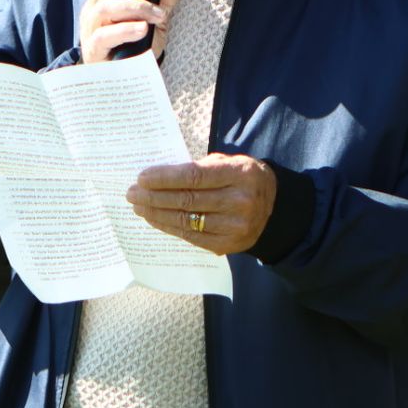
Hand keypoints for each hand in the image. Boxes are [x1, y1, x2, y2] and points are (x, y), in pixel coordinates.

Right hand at [79, 0, 188, 63]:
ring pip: (105, 6)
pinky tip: (143, 29)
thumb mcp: (155, 18)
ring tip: (159, 15)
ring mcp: (91, 28)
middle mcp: (94, 7)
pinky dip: (125, 29)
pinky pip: (104, 35)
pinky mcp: (94, 50)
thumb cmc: (135, 45)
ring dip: (136, 6)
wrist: (124, 81)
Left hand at [127, 153, 277, 255]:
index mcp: (239, 174)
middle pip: (187, 200)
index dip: (165, 178)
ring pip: (186, 220)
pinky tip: (155, 219)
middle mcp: (239, 202)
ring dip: (157, 214)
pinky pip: (192, 236)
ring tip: (139, 206)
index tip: (142, 177)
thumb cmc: (243, 179)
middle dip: (154, 196)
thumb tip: (159, 176)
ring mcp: (235, 226)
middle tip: (132, 193)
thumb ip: (200, 167)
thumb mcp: (229, 162)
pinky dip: (169, 227)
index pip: (194, 176)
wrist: (275, 207)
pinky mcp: (229, 244)